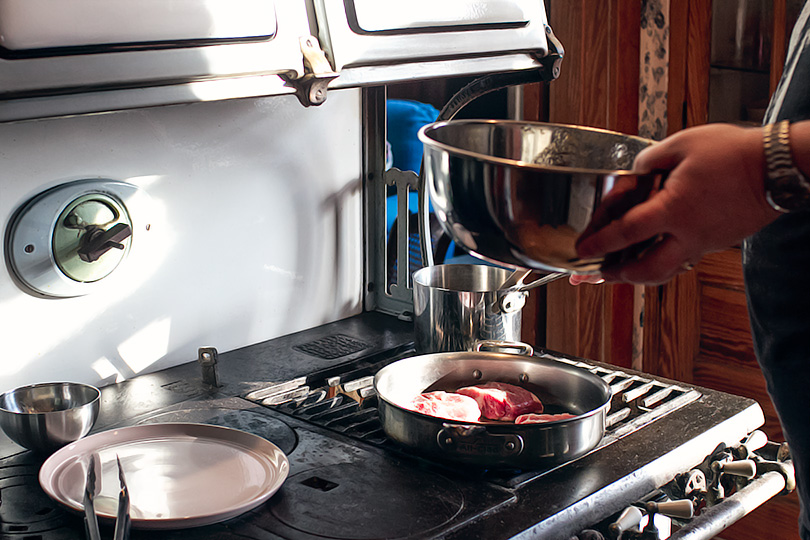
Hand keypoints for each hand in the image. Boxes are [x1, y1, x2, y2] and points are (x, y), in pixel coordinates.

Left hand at [573, 123, 781, 284]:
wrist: (778, 167)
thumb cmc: (734, 153)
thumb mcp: (682, 145)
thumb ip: (650, 160)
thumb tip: (635, 172)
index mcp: (674, 209)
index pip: (626, 233)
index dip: (600, 243)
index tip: (582, 248)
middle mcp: (688, 234)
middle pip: (647, 271)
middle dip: (618, 277)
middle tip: (599, 274)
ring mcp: (704, 242)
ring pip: (666, 270)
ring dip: (640, 274)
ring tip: (621, 270)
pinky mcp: (717, 242)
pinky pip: (683, 258)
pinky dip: (663, 260)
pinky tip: (653, 251)